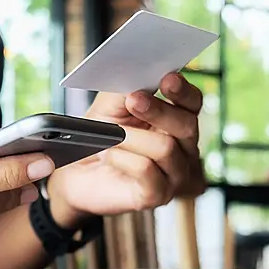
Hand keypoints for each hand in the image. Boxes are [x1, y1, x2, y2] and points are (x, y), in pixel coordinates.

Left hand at [47, 73, 206, 227]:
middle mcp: (182, 148)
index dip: (183, 91)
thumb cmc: (99, 137)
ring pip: (166, 148)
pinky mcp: (157, 195)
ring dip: (131, 138)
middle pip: (187, 125)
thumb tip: (139, 72)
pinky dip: (124, 159)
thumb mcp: (109, 105)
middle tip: (133, 101)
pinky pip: (148, 172)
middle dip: (159, 110)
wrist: (75, 173)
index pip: (192, 103)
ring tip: (109, 138)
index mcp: (176, 120)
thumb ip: (126, 88)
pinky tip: (109, 155)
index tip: (167, 79)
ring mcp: (173, 175)